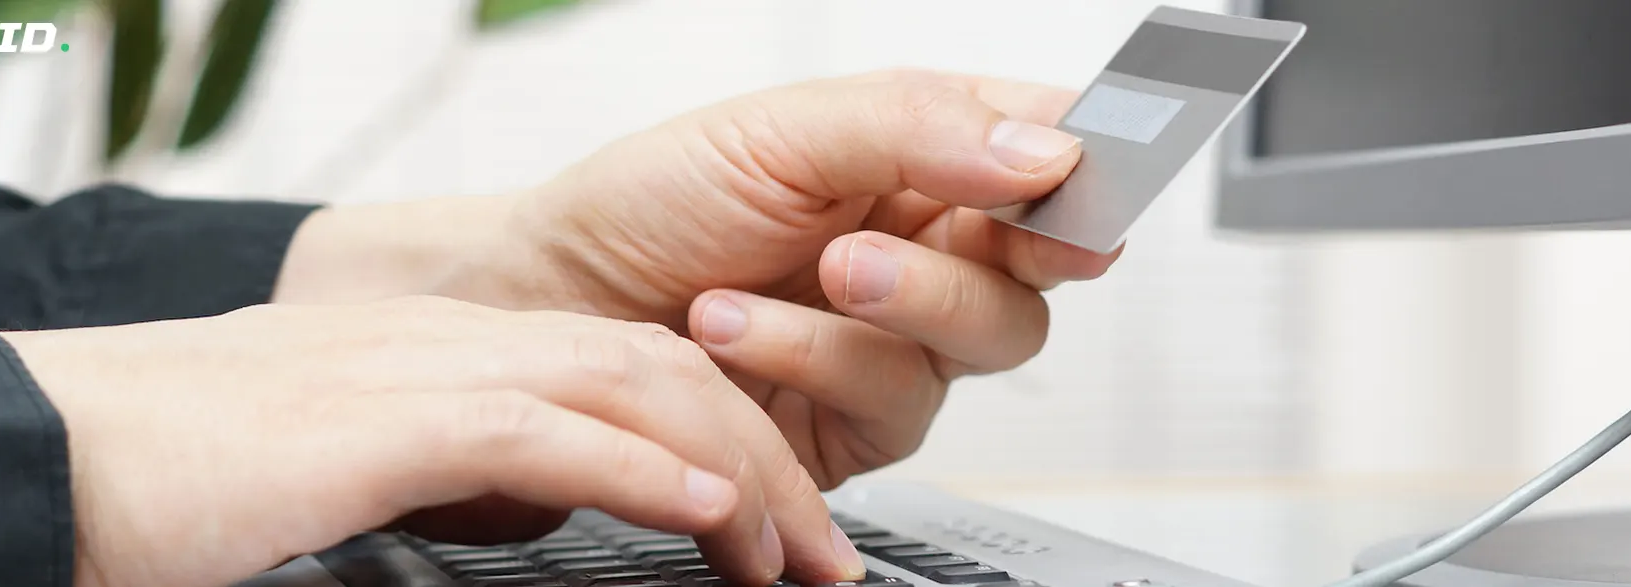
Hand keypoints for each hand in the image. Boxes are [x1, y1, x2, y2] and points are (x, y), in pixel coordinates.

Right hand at [1, 297, 861, 586]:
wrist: (45, 448)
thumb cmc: (180, 478)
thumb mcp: (345, 471)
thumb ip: (446, 476)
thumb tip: (533, 516)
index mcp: (444, 352)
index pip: (624, 367)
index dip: (721, 435)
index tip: (775, 524)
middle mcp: (448, 343)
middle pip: (655, 370)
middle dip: (761, 458)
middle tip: (823, 554)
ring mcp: (416, 372)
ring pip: (625, 389)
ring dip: (733, 471)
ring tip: (794, 551)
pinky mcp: (378, 422)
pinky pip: (543, 434)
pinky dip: (642, 471)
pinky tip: (708, 515)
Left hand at [273, 70, 1121, 578]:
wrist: (543, 305)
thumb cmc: (648, 204)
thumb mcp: (774, 134)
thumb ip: (916, 128)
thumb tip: (1048, 150)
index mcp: (924, 156)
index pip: (1050, 151)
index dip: (1087, 166)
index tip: (1074, 181)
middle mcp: (926, 247)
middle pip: (1040, 269)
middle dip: (957, 268)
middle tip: (864, 256)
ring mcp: (896, 339)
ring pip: (980, 345)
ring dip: (866, 321)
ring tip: (742, 299)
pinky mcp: (856, 421)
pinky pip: (896, 405)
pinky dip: (810, 366)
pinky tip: (730, 339)